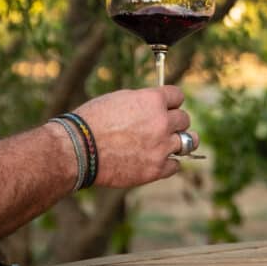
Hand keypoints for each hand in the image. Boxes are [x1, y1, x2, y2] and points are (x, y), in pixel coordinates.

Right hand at [73, 85, 195, 186]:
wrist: (76, 151)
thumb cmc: (92, 121)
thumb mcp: (119, 99)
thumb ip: (144, 102)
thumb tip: (157, 105)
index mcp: (153, 100)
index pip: (178, 96)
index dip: (171, 102)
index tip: (167, 107)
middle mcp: (162, 122)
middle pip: (184, 119)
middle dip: (174, 122)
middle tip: (162, 127)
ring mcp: (161, 146)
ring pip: (189, 141)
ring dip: (182, 141)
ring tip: (173, 143)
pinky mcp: (156, 169)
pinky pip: (175, 165)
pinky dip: (168, 163)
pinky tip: (157, 160)